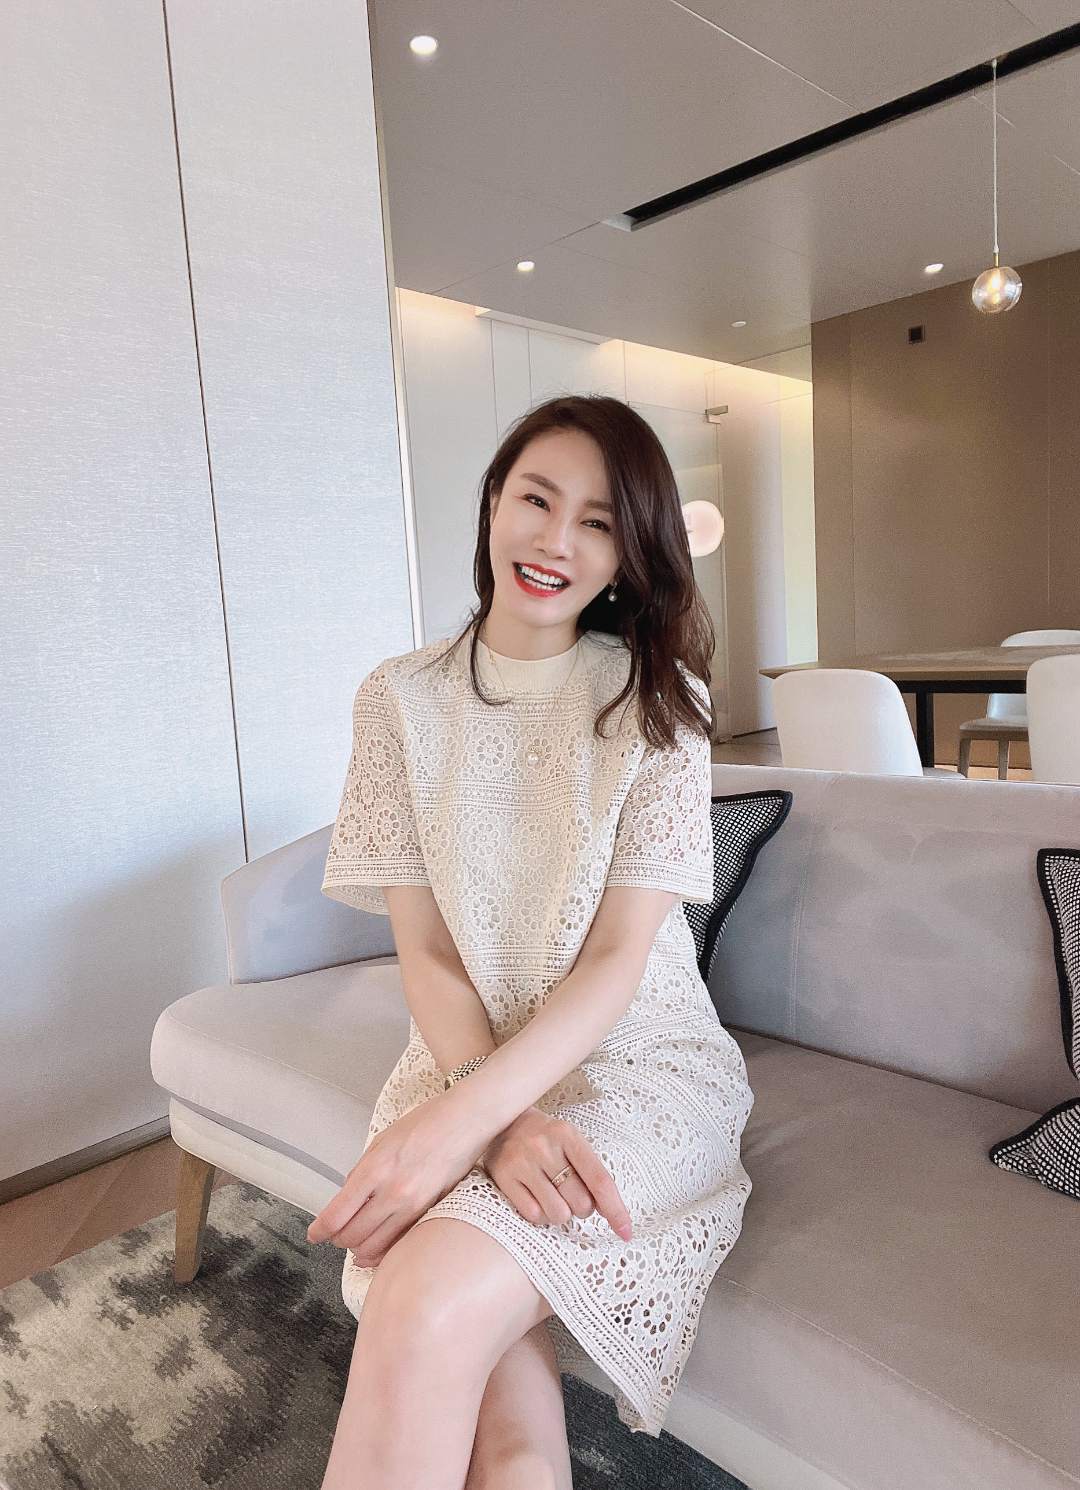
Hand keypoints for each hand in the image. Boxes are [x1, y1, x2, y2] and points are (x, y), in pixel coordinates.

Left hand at [305, 1095, 482, 1267]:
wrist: (466, 1120)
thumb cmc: (425, 1122)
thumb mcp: (381, 1140)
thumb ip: (362, 1171)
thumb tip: (348, 1196)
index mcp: (374, 1169)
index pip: (336, 1215)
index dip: (320, 1231)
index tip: (314, 1234)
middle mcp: (392, 1191)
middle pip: (351, 1237)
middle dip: (338, 1240)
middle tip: (335, 1236)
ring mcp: (414, 1205)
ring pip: (374, 1248)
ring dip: (359, 1249)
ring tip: (357, 1241)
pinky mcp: (431, 1211)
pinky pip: (400, 1242)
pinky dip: (385, 1248)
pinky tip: (380, 1244)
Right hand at [481, 1106, 632, 1240]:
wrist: (503, 1123)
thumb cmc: (547, 1139)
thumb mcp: (571, 1142)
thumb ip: (590, 1172)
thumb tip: (612, 1213)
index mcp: (568, 1135)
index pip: (599, 1180)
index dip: (616, 1209)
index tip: (626, 1232)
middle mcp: (544, 1146)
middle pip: (580, 1202)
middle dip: (582, 1208)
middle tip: (571, 1194)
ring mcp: (522, 1161)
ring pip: (558, 1213)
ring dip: (560, 1213)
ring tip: (553, 1196)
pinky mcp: (503, 1176)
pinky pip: (533, 1215)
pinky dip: (540, 1215)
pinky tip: (535, 1198)